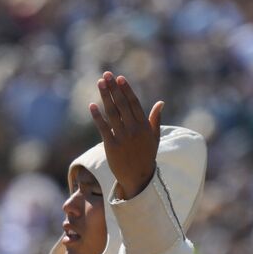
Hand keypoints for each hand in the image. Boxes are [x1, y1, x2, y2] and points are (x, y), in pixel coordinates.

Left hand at [90, 72, 162, 199]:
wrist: (138, 178)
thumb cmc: (146, 156)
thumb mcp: (154, 138)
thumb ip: (155, 119)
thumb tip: (160, 103)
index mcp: (144, 126)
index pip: (134, 103)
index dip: (126, 90)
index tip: (119, 78)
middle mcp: (134, 129)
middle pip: (122, 104)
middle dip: (113, 88)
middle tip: (106, 75)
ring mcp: (122, 137)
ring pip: (112, 113)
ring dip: (105, 96)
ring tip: (99, 83)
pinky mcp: (111, 146)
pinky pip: (103, 128)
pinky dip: (97, 116)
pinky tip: (92, 105)